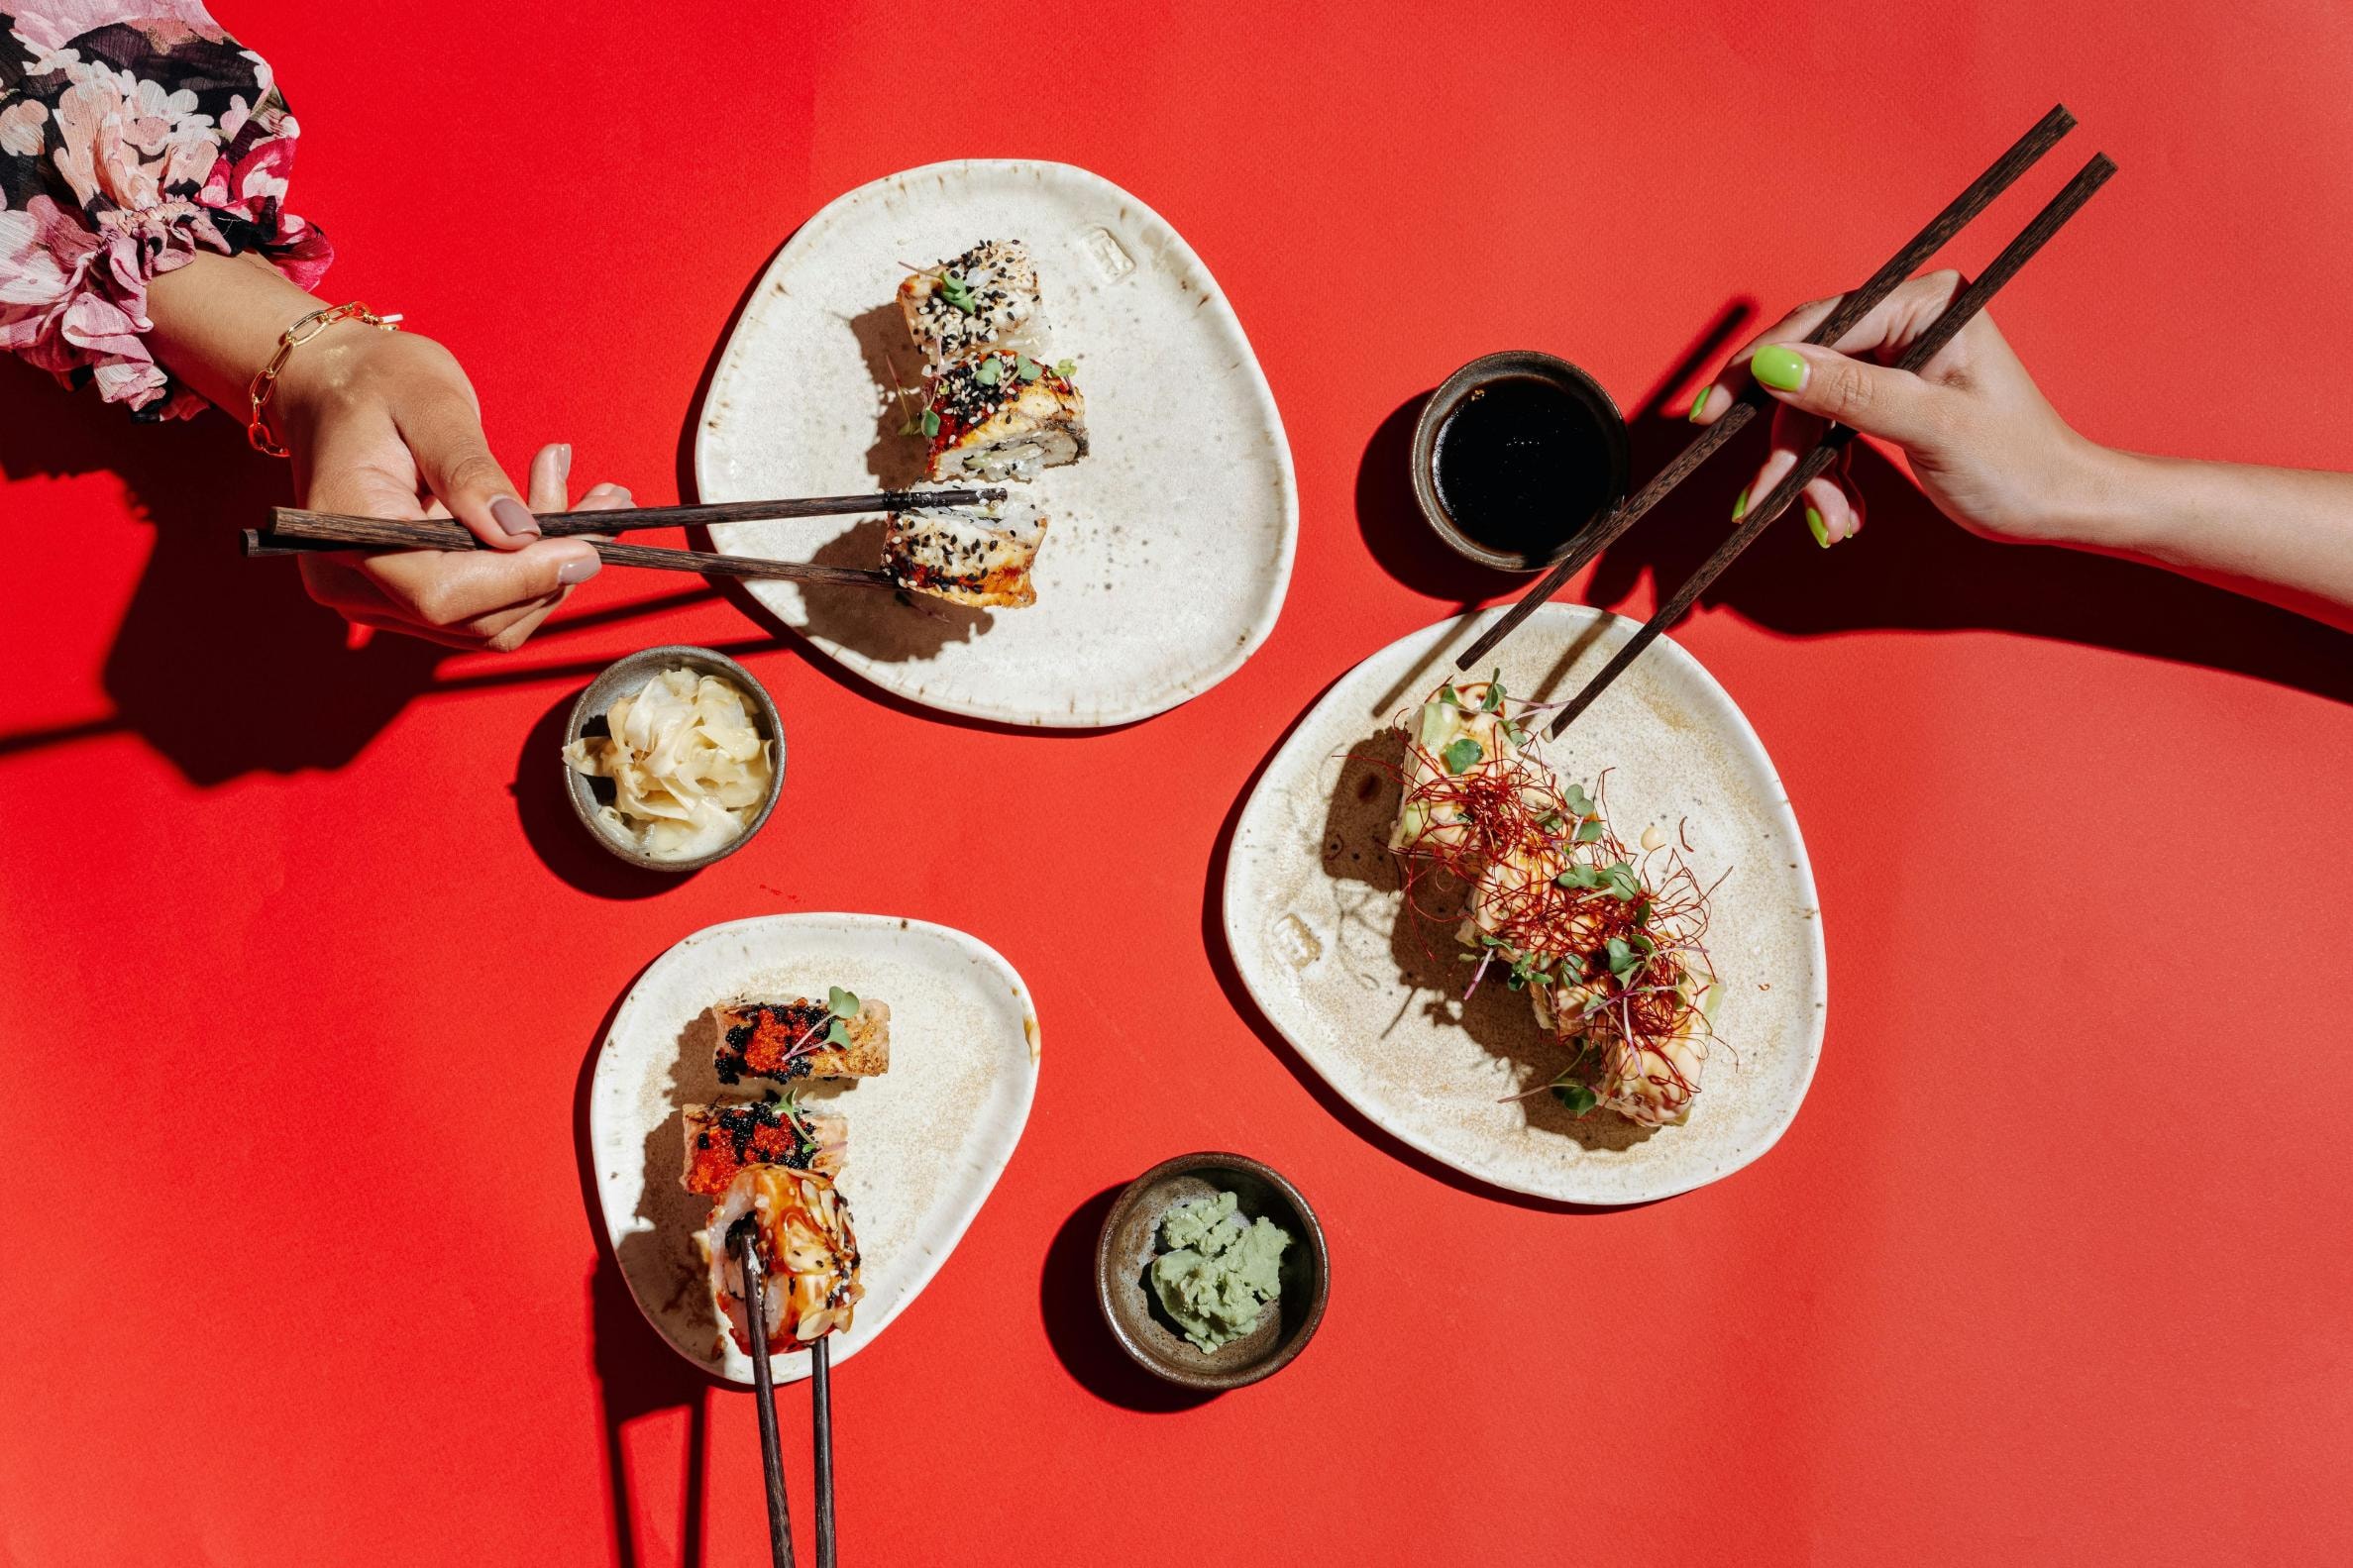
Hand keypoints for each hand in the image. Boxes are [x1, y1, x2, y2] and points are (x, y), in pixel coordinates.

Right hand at [273, 327, 628, 649]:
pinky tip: (557, 510)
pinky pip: (488, 607)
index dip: (522, 579)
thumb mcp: (429, 402)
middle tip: (605, 498)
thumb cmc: (374, 381)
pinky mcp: (408, 598)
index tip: (588, 545)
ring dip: (554, 567)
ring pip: (494, 621)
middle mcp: (351, 582)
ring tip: (589, 494)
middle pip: (477, 617)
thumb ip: (468, 469)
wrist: (333, 387)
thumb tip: (519, 533)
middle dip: (554, 567)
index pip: (441, 592)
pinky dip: (535, 568)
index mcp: (344, 529)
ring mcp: (378, 599)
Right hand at [1689, 270, 2107, 547]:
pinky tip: (1843, 516)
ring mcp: (1897, 360)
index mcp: (1929, 303)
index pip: (1823, 325)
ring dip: (1808, 473)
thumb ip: (1849, 393)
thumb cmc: (2019, 464)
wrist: (2060, 508)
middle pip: (1809, 372)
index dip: (1760, 369)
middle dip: (1789, 444)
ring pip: (1813, 410)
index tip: (1714, 414)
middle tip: (1762, 498)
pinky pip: (1831, 432)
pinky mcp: (1889, 398)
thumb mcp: (1929, 427)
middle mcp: (1910, 321)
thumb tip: (1774, 366)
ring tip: (1828, 523)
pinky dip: (1827, 479)